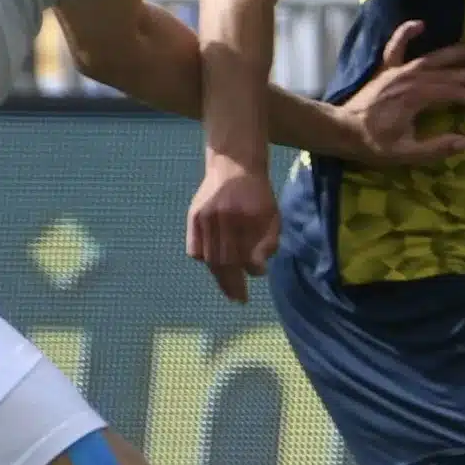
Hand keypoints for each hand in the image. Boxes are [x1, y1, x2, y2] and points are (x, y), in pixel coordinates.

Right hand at [187, 155, 277, 304]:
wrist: (234, 165)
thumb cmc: (258, 193)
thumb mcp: (272, 214)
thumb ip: (268, 241)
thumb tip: (258, 270)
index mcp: (243, 218)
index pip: (242, 257)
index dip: (247, 273)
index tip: (253, 282)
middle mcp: (220, 218)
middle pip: (223, 261)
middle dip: (231, 284)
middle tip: (238, 299)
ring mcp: (203, 218)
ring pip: (208, 258)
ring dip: (218, 277)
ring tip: (228, 290)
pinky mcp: (193, 217)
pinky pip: (195, 249)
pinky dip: (204, 260)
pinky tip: (215, 265)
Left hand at [340, 19, 464, 167]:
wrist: (341, 130)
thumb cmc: (373, 144)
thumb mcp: (405, 153)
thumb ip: (435, 148)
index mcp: (418, 97)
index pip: (454, 93)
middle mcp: (411, 77)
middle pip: (450, 73)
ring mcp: (398, 71)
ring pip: (433, 57)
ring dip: (456, 52)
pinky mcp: (387, 70)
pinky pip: (396, 46)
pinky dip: (407, 33)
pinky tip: (420, 23)